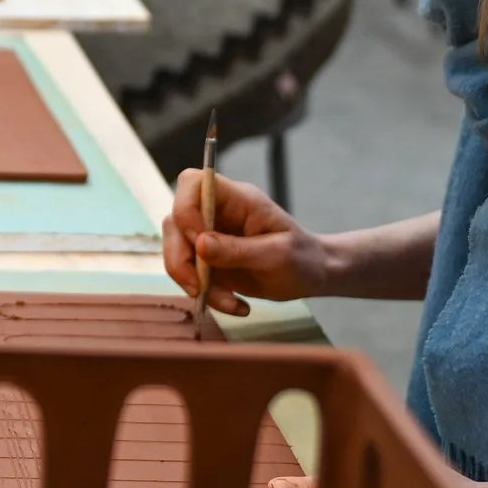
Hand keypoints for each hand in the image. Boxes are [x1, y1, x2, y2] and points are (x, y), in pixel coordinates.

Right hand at [164, 169, 331, 314]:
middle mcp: (217, 212)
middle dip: (180, 257)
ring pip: (176, 249)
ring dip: (193, 281)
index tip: (198, 243)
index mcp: (237, 199)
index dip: (185, 209)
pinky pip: (189, 272)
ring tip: (228, 302)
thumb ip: (238, 250)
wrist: (312, 277)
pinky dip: (206, 294)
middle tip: (199, 287)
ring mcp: (209, 234)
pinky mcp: (207, 258)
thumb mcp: (277, 255)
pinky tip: (234, 304)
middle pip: (175, 220)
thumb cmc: (302, 258)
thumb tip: (199, 244)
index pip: (193, 183)